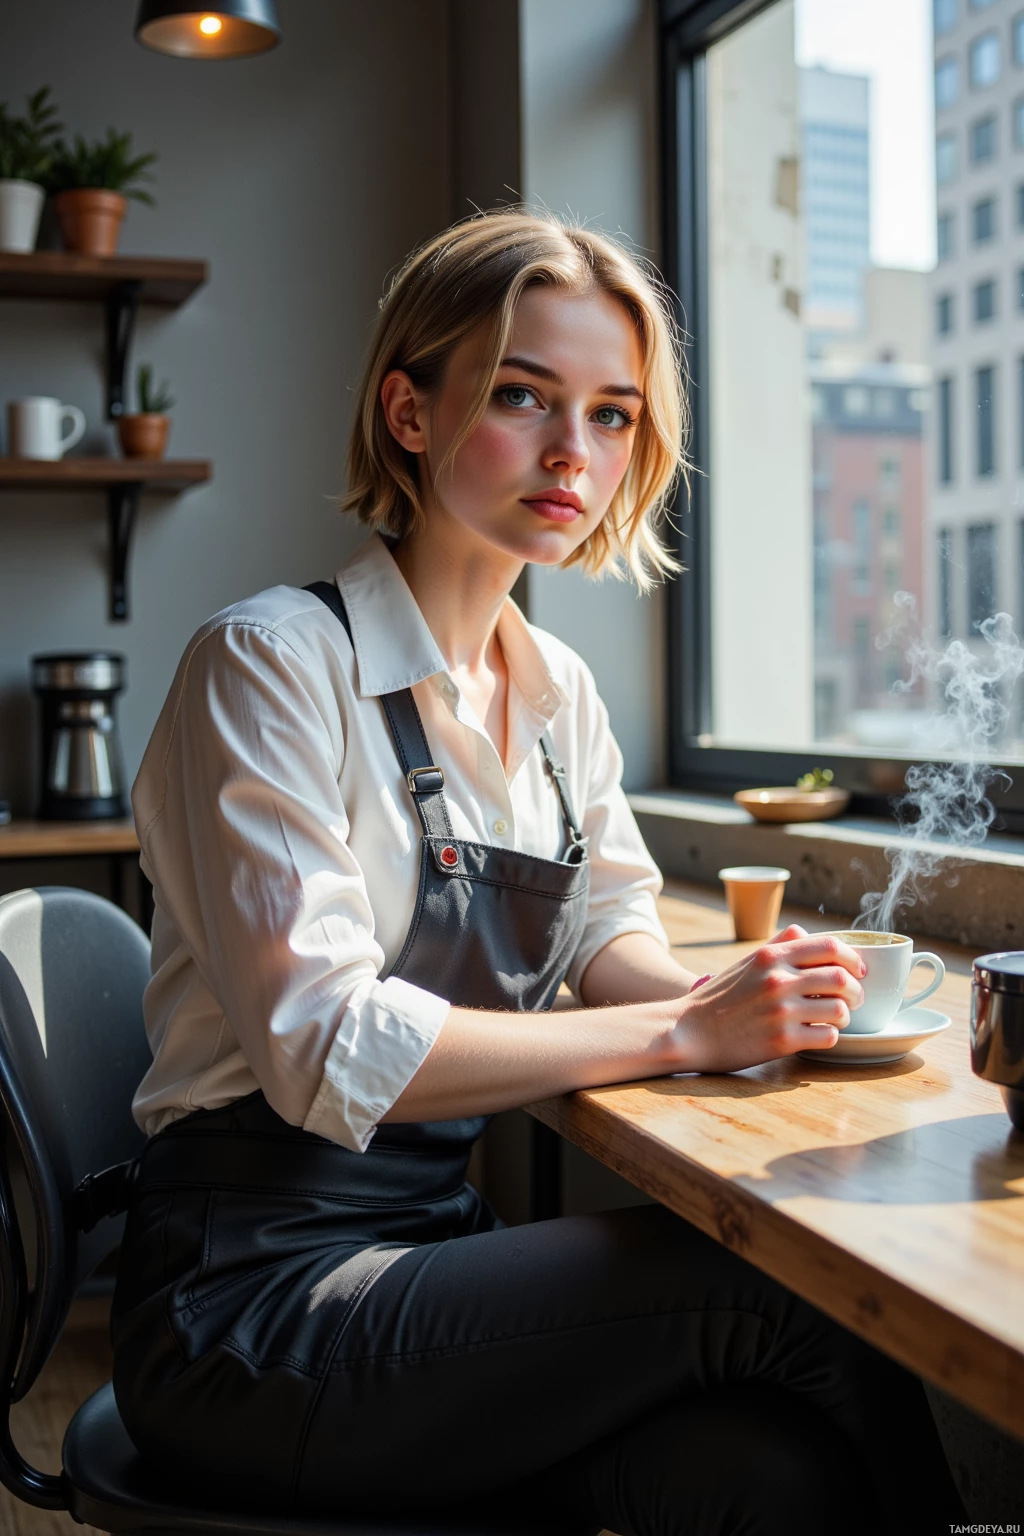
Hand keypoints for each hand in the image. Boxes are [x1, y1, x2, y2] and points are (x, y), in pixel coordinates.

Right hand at [675, 924, 865, 1073]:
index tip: (858, 970)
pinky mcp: (782, 1041)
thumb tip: (805, 933)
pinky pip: (828, 1037)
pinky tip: (819, 1035)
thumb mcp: (747, 963)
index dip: (852, 958)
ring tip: (836, 1019)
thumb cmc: (719, 997)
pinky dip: (830, 1036)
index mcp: (771, 956)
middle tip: (855, 998)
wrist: (689, 1031)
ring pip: (840, 1009)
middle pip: (841, 978)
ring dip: (845, 1015)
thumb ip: (778, 946)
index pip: (829, 946)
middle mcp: (778, 980)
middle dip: (856, 990)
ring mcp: (781, 1012)